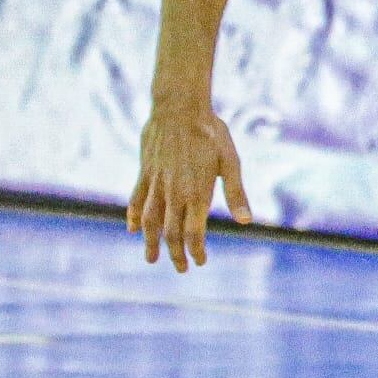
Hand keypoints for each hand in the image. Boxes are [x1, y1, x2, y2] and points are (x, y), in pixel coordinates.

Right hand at [128, 105, 252, 270]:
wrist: (179, 107)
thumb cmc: (211, 133)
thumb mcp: (230, 162)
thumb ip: (236, 193)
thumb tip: (246, 221)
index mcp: (197, 193)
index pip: (194, 232)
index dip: (196, 250)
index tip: (199, 262)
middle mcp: (174, 193)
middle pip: (170, 232)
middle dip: (175, 253)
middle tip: (180, 269)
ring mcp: (156, 183)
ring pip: (150, 220)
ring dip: (150, 241)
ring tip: (151, 259)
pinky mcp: (145, 173)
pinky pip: (136, 199)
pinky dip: (133, 215)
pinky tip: (131, 228)